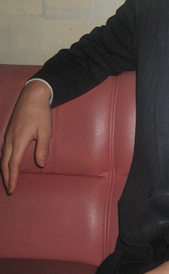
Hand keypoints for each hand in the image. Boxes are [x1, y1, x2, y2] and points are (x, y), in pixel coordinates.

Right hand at [1, 80, 51, 194]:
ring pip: (2, 157)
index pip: (13, 164)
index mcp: (19, 141)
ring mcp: (7, 135)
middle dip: (6, 177)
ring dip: (4, 169)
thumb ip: (43, 148)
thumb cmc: (41, 113)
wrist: (32, 96)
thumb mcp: (46, 130)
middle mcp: (10, 140)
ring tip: (7, 179)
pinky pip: (3, 150)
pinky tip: (7, 162)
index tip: (12, 189)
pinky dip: (4, 160)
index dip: (13, 178)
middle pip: (5, 163)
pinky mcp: (8, 131)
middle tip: (10, 189)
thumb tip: (41, 164)